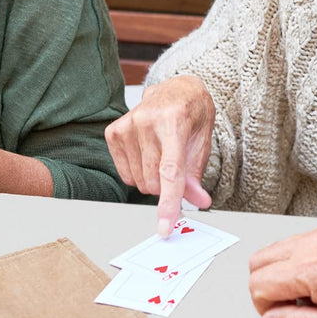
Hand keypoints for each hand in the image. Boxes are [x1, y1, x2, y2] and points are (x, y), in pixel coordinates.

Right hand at [105, 75, 213, 234]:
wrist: (176, 91)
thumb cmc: (192, 116)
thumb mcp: (202, 142)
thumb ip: (196, 174)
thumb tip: (198, 202)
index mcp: (175, 122)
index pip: (170, 172)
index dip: (169, 202)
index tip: (165, 227)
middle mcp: (147, 121)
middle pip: (153, 182)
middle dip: (166, 187)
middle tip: (175, 170)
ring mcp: (127, 125)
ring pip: (138, 182)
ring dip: (153, 180)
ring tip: (162, 155)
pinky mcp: (114, 132)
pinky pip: (125, 174)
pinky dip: (138, 173)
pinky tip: (147, 153)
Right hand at [249, 221, 316, 317]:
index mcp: (310, 269)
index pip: (258, 284)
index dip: (265, 308)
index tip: (285, 317)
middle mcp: (313, 244)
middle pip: (258, 261)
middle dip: (266, 287)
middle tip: (291, 306)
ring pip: (277, 248)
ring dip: (282, 272)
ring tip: (311, 293)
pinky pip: (301, 241)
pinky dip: (300, 260)